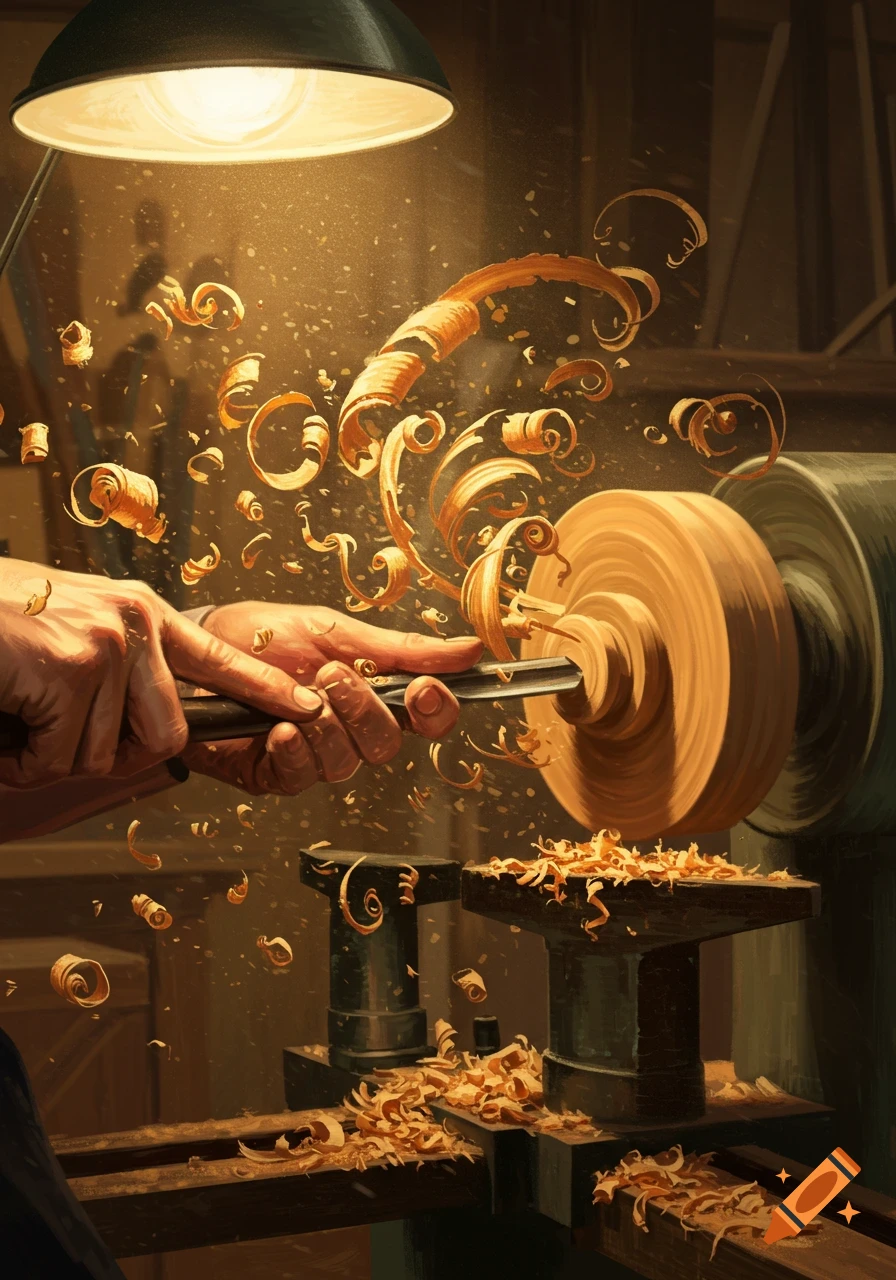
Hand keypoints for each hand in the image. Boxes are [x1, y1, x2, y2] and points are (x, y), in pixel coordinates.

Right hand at [0, 561, 321, 787]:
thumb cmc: (0, 620)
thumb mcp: (73, 627)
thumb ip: (118, 666)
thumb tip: (138, 726)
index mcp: (140, 612)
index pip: (219, 656)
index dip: (265, 688)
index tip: (310, 704)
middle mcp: (133, 624)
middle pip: (166, 733)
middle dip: (111, 751)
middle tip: (60, 730)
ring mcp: (106, 645)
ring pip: (106, 752)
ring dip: (54, 752)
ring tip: (23, 712)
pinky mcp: (72, 669)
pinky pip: (62, 755)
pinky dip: (25, 757)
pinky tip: (9, 718)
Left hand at [180, 603, 482, 795]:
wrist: (197, 644)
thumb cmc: (265, 635)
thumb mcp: (337, 631)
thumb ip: (402, 649)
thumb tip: (470, 650)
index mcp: (376, 693)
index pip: (428, 718)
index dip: (435, 711)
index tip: (423, 689)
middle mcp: (351, 730)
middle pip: (389, 746)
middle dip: (368, 712)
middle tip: (335, 675)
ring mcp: (315, 755)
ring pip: (348, 764)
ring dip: (329, 728)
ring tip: (303, 695)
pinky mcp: (275, 773)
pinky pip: (302, 777)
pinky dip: (296, 754)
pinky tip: (282, 730)